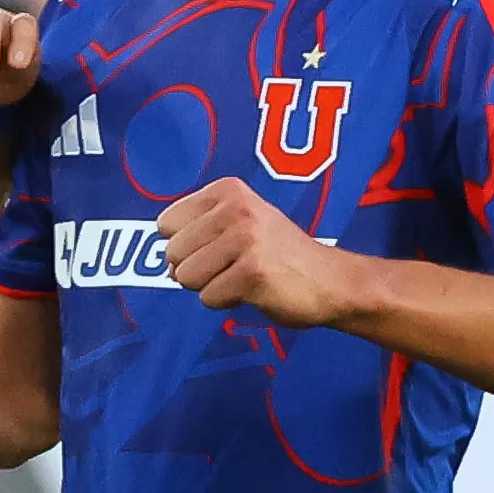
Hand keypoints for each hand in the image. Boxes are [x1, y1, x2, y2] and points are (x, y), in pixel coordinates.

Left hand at [155, 177, 354, 325]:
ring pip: (185, 278)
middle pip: (171, 253)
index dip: (188, 245)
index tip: (221, 245)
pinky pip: (208, 298)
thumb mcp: (238, 222)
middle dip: (197, 269)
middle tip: (235, 265)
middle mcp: (236, 208)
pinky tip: (256, 289)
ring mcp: (245, 239)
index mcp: (227, 190)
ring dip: (211, 286)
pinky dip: (226, 302)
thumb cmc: (278, 255)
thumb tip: (161, 258)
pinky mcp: (252, 272)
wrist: (332, 281)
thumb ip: (197, 229)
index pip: (165, 224)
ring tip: (244, 276)